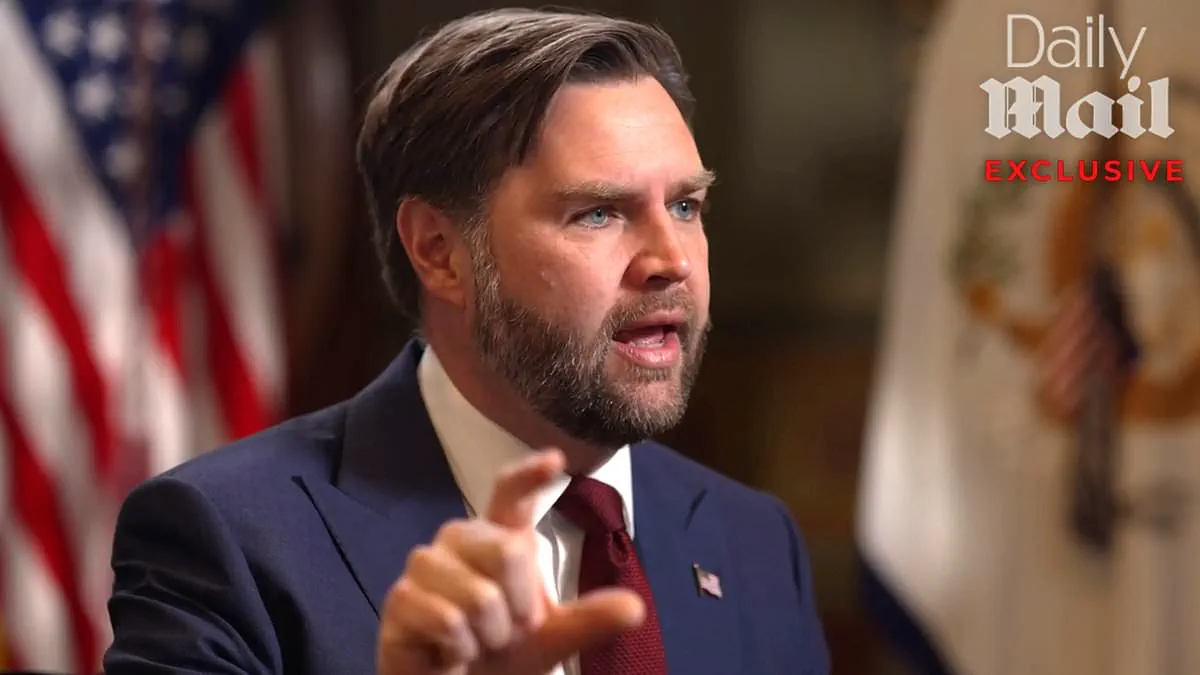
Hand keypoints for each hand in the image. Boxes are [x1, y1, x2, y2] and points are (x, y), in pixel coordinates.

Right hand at [377, 449, 644, 674]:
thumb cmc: (500, 656)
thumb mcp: (552, 640)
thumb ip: (589, 621)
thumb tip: (635, 608)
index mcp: (498, 538)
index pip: (511, 496)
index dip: (529, 475)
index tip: (555, 460)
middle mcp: (460, 540)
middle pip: (508, 551)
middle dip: (517, 607)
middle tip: (502, 630)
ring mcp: (425, 566)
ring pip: (479, 595)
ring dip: (487, 635)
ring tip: (474, 642)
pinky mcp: (400, 599)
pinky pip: (447, 619)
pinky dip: (459, 648)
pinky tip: (448, 652)